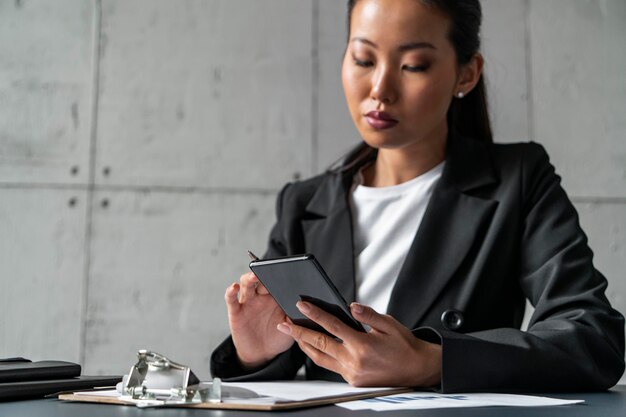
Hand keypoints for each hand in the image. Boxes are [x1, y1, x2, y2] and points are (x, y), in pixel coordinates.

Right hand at [225, 272, 293, 368]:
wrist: (262, 353)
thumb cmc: (278, 337)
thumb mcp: (292, 328)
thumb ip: (296, 317)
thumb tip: (303, 308)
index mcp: (276, 296)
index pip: (277, 280)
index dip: (281, 274)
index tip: (288, 269)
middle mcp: (261, 296)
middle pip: (261, 278)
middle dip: (265, 273)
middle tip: (270, 270)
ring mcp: (248, 302)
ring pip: (246, 284)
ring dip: (249, 278)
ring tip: (254, 276)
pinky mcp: (236, 312)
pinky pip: (232, 300)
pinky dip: (230, 292)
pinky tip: (234, 287)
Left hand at [276, 302, 440, 386]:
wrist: (418, 369)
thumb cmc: (405, 345)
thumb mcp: (389, 324)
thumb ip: (368, 315)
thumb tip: (350, 306)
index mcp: (362, 345)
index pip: (332, 326)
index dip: (315, 314)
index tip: (301, 305)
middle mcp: (354, 361)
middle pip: (319, 344)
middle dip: (299, 332)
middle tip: (284, 323)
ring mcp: (352, 374)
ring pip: (321, 359)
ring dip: (305, 346)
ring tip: (294, 334)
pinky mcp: (353, 381)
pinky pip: (331, 367)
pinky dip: (320, 355)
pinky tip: (314, 346)